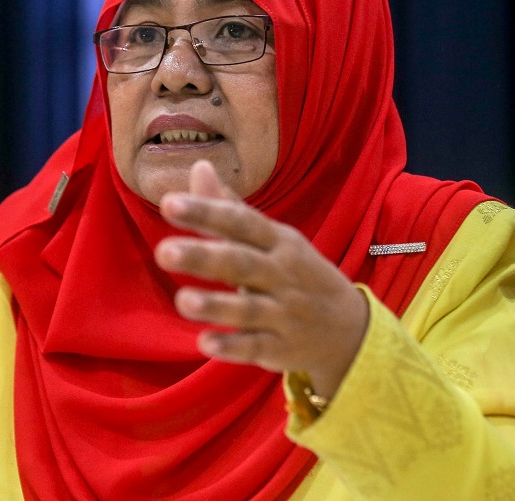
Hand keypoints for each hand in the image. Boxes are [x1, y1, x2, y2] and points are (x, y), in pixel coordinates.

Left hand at [155, 160, 368, 399]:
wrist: (350, 329)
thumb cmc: (297, 274)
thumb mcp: (273, 239)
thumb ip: (230, 208)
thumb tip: (198, 166)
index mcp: (279, 242)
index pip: (241, 222)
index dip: (207, 212)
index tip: (168, 204)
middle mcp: (282, 275)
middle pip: (241, 263)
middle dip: (203, 257)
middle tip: (164, 252)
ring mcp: (284, 314)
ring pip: (248, 309)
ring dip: (215, 305)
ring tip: (182, 301)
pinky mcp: (282, 349)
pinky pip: (256, 348)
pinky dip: (232, 347)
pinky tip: (205, 344)